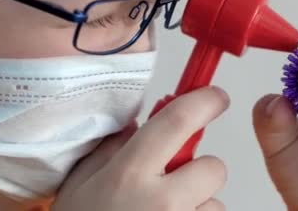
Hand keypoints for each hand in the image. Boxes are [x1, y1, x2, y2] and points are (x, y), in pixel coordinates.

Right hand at [52, 87, 229, 210]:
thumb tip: (141, 122)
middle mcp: (162, 201)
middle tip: (173, 186)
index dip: (204, 102)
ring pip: (214, 204)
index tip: (216, 97)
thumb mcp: (81, 186)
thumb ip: (111, 150)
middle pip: (213, 167)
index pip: (178, 122)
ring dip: (197, 207)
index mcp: (129, 174)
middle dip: (199, 171)